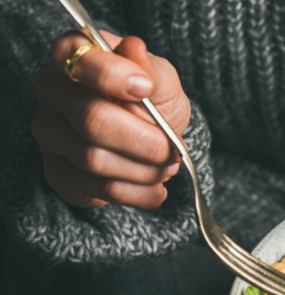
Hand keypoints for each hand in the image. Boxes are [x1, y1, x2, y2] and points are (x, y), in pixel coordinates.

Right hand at [31, 30, 189, 209]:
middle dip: (144, 141)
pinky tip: (156, 190)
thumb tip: (134, 49)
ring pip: (94, 159)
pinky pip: (96, 188)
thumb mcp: (162, 80)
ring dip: (144, 170)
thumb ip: (151, 69)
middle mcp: (52, 92)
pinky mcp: (58, 172)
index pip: (78, 60)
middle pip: (91, 119)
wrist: (151, 139)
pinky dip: (136, 193)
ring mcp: (50, 133)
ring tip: (168, 167)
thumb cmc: (152, 100)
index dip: (112, 76)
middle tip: (174, 150)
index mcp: (73, 56)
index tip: (146, 90)